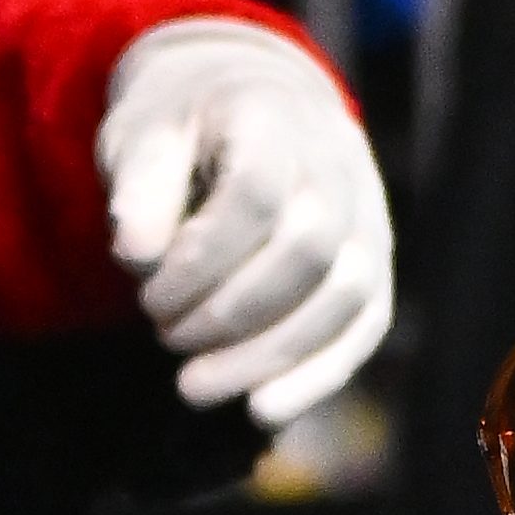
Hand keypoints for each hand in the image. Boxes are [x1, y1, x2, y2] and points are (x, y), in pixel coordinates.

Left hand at [98, 20, 393, 427]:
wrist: (262, 104)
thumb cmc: (191, 126)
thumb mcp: (146, 131)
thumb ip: (140, 185)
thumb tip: (138, 255)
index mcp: (275, 120)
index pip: (257, 196)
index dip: (201, 259)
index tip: (146, 290)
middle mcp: (338, 169)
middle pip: (308, 253)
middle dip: (229, 313)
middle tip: (165, 334)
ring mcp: (368, 221)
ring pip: (345, 298)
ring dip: (269, 355)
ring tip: (195, 385)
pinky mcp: (376, 268)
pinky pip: (364, 329)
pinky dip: (317, 377)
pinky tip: (261, 410)